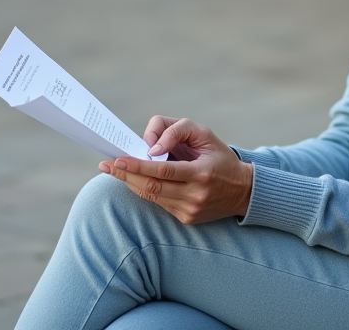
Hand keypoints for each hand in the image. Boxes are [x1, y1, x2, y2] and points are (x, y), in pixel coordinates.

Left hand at [99, 117, 253, 223]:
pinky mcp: (187, 218)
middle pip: (152, 187)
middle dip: (126, 175)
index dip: (138, 166)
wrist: (243, 190)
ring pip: (152, 196)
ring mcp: (190, 210)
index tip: (118, 159)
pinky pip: (159, 203)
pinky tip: (134, 180)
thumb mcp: (204, 133)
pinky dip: (144, 190)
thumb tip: (151, 147)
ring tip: (114, 170)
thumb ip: (176, 130)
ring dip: (131, 183)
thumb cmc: (219, 156)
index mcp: (202, 172)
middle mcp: (196, 194)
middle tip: (106, 165)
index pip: (163, 171)